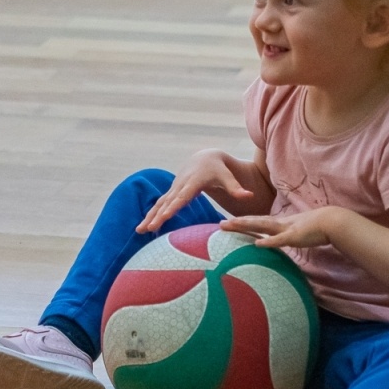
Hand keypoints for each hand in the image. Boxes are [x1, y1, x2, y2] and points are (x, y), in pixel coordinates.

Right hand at [138, 150, 254, 233]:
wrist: (204, 158)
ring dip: (149, 217)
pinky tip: (144, 227)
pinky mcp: (171, 193)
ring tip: (139, 230)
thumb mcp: (227, 176)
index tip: (164, 217)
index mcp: (193, 182)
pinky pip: (159, 205)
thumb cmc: (218, 169)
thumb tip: (249, 196)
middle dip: (156, 216)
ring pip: (159, 204)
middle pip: (167, 202)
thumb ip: (236, 188)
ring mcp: (174, 189)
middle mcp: (180, 185)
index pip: (182, 197)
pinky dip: (151, 215)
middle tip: (147, 229)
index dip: (173, 207)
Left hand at [221, 208, 343, 248]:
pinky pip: (279, 240)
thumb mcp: (298, 232)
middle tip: (220, 223)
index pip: (257, 222)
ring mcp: (286, 229)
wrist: (332, 221)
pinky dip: (268, 242)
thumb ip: (287, 237)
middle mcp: (280, 224)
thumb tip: (278, 243)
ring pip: (262, 226)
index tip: (228, 222)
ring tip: (232, 225)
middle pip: (254, 222)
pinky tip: (257, 244)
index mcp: (280, 224)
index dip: (243, 222)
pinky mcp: (294, 236)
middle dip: (237, 223)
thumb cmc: (317, 228)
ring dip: (246, 226)